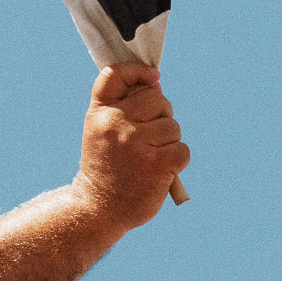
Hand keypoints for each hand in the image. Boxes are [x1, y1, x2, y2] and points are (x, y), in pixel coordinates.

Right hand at [74, 65, 189, 232]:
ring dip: (168, 142)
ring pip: (173, 126)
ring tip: (150, 158)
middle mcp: (115, 124)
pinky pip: (182, 149)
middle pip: (157, 99)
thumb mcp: (101, 131)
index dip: (138, 70)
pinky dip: (176, 160)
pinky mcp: (158, 163)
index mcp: (99, 113)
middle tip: (149, 137)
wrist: (99, 209)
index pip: (116, 75)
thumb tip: (156, 82)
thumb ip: (123, 105)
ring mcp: (136, 144)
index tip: (153, 78)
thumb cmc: (106, 167)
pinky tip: (160, 171)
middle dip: (161, 115)